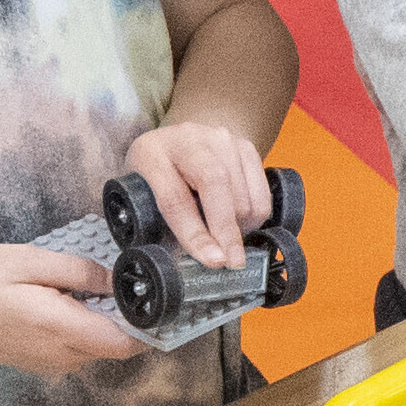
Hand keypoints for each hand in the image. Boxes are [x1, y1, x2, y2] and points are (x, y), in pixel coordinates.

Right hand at [0, 243, 148, 375]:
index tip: (162, 290)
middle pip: (120, 343)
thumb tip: (119, 277)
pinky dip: (84, 321)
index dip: (152, 320)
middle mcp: (62, 354)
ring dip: (106, 316)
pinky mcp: (41, 359)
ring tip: (94, 278)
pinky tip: (67, 293)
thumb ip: (77, 271)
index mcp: (62, 329)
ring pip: (99, 343)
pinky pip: (78, 343)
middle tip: (132, 273)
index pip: (130, 341)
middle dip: (132, 313)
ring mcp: (52, 362)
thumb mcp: (25, 261)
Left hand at [118, 118, 271, 266]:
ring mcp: (221, 139)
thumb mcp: (143, 197)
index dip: (194, 233)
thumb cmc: (157, 176)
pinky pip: (261, 193)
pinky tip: (239, 224)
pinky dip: (255, 217)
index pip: (175, 197)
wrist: (180, 141)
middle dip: (227, 231)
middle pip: (216, 185)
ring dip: (241, 226)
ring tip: (227, 240)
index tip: (212, 260)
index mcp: (151, 153)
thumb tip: (181, 266)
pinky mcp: (246, 147)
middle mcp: (188, 139)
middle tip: (232, 262)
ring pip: (243, 191)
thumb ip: (157, 224)